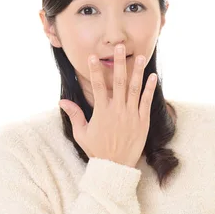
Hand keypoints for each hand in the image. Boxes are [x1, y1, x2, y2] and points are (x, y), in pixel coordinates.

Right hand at [59, 44, 156, 167]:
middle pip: (118, 82)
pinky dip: (150, 89)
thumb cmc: (97, 150)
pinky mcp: (143, 121)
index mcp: (102, 112)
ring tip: (140, 57)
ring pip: (135, 89)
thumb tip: (62, 101)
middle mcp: (117, 111)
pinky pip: (147, 102)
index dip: (95, 71)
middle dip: (119, 63)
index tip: (94, 57)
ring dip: (137, 72)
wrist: (115, 166)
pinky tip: (153, 76)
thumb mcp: (81, 133)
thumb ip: (74, 115)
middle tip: (120, 47)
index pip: (97, 87)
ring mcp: (131, 115)